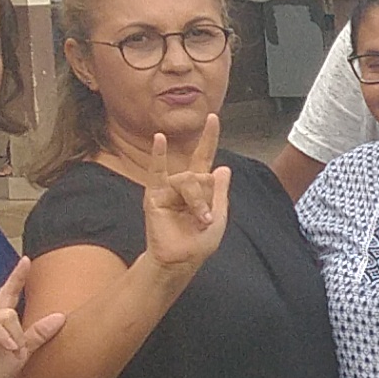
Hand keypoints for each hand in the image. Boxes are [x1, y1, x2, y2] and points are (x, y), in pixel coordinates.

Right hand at [0, 257, 62, 377]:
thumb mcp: (22, 353)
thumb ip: (38, 335)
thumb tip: (61, 317)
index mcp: (1, 325)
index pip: (8, 296)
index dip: (16, 279)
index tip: (26, 260)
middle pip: (2, 311)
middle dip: (15, 329)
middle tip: (17, 349)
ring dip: (0, 333)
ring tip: (10, 349)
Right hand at [135, 128, 232, 274]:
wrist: (182, 259)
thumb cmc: (199, 242)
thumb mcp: (220, 215)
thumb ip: (220, 191)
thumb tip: (223, 167)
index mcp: (200, 187)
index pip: (205, 157)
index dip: (209, 138)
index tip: (212, 118)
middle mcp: (183, 184)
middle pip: (201, 176)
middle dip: (207, 198)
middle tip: (205, 218)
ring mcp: (167, 188)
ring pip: (188, 181)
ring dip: (197, 201)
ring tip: (199, 218)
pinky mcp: (154, 195)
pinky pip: (157, 172)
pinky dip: (158, 155)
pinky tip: (159, 140)